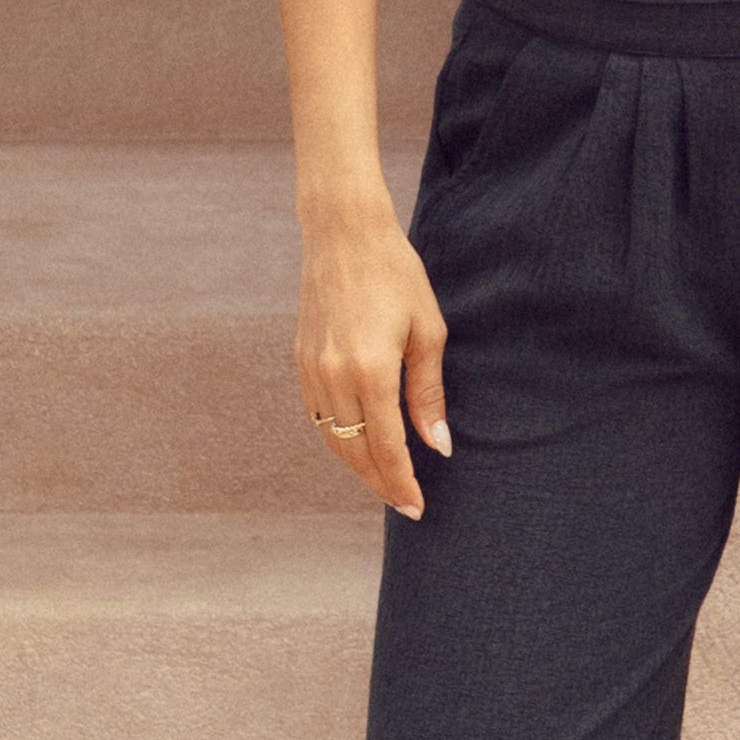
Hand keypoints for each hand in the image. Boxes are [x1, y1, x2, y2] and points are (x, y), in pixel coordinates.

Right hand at [297, 195, 451, 518]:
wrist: (344, 233)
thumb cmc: (396, 274)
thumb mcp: (427, 332)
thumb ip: (428, 394)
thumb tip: (439, 445)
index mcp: (371, 371)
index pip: (387, 448)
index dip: (402, 483)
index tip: (417, 507)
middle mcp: (334, 377)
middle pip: (355, 452)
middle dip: (380, 483)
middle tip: (404, 503)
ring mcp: (312, 370)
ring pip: (332, 439)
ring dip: (357, 465)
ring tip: (384, 480)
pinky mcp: (301, 359)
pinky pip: (317, 415)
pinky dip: (338, 437)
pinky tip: (358, 442)